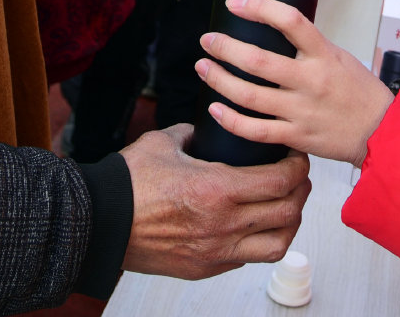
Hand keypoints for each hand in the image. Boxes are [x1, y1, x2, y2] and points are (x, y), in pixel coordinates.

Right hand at [119, 123, 311, 279]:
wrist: (98, 223)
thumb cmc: (127, 184)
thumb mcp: (164, 143)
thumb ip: (192, 133)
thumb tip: (205, 130)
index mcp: (217, 189)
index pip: (282, 181)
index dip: (299, 167)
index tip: (297, 157)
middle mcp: (223, 225)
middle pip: (289, 212)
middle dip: (301, 192)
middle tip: (297, 178)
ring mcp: (216, 252)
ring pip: (278, 244)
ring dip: (288, 223)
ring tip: (283, 206)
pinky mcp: (205, 268)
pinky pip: (248, 258)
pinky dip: (260, 241)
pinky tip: (253, 225)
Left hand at [196, 0, 394, 165]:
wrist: (380, 133)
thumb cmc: (359, 92)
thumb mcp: (339, 57)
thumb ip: (308, 46)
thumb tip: (273, 30)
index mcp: (324, 55)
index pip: (290, 21)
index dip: (258, 8)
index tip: (235, 4)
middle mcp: (311, 81)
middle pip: (258, 61)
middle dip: (225, 48)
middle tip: (208, 40)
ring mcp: (301, 111)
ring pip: (249, 96)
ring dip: (219, 79)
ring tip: (203, 67)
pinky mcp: (296, 137)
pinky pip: (255, 130)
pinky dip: (230, 120)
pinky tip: (215, 108)